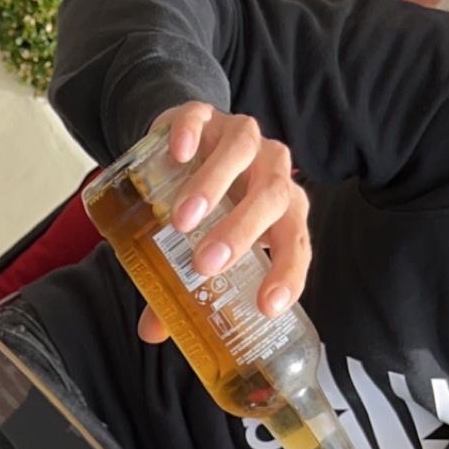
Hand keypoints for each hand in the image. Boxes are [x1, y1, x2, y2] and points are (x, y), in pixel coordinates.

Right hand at [138, 101, 310, 346]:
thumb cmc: (207, 208)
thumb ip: (182, 287)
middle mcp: (270, 169)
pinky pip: (202, 118)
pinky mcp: (204, 115)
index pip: (296, 242)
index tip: (266, 307)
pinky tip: (177, 154)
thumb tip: (152, 332)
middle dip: (242, 231)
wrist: (188, 144)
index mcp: (282, 210)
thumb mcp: (199, 247)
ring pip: (242, 152)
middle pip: (272, 196)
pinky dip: (190, 134)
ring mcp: (240, 137)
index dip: (287, 273)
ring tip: (181, 221)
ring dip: (214, 186)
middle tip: (206, 264)